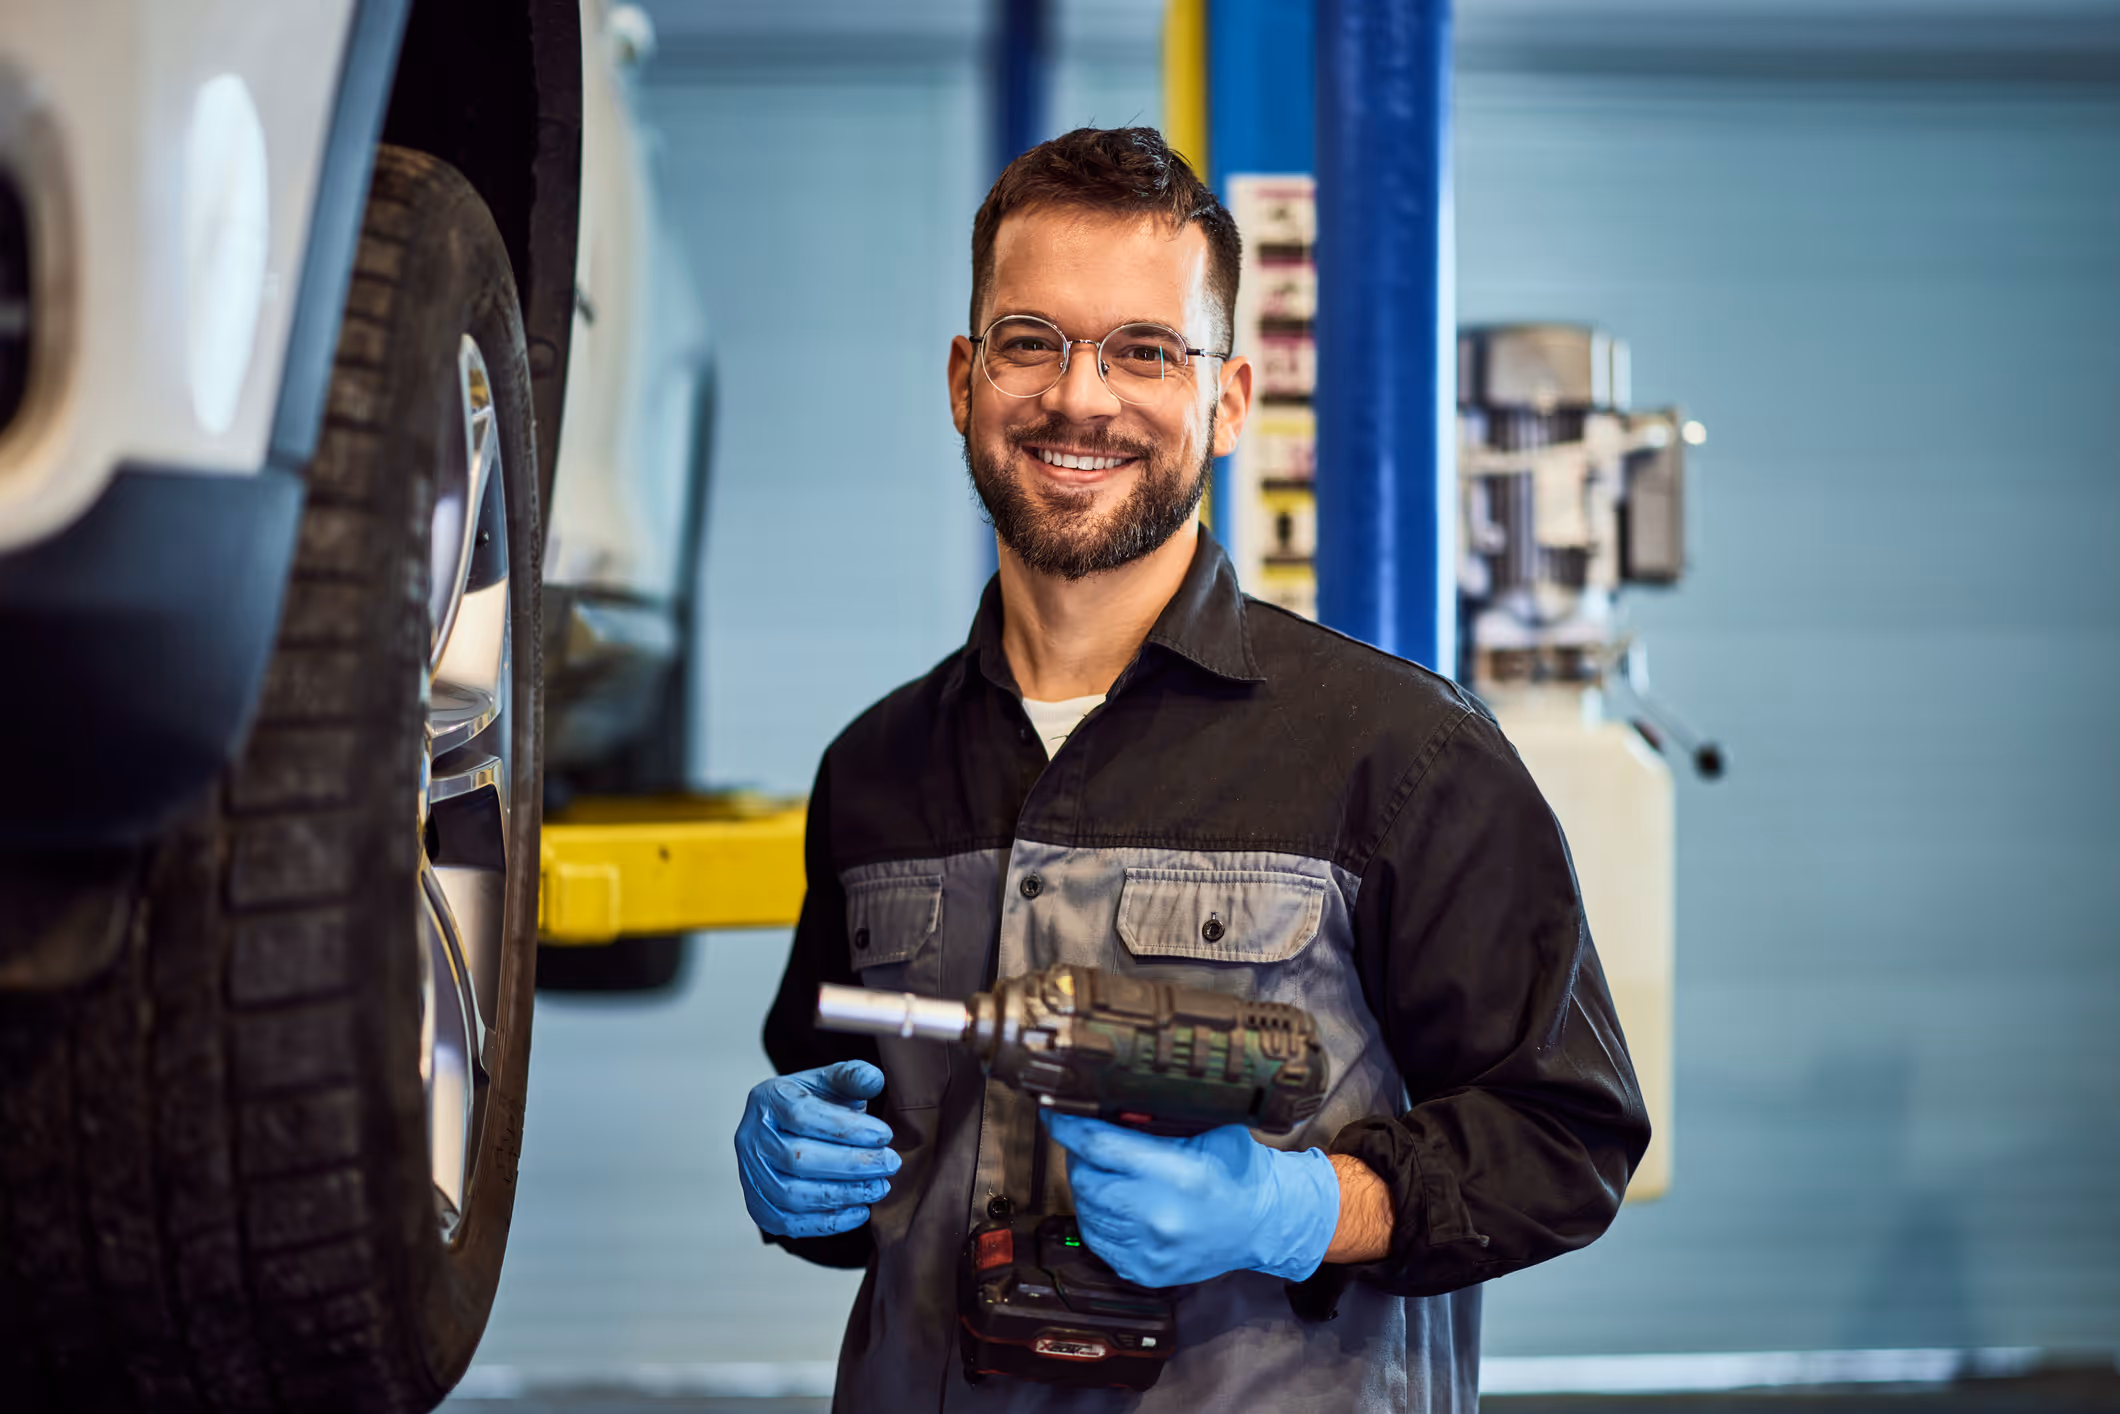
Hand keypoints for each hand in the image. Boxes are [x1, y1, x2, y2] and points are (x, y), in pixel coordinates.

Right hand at [735, 1060, 899, 1238]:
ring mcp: (749, 1175)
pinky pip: (787, 1223)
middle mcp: (750, 1137)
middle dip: (851, 1165)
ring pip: (791, 1195)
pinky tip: (860, 1212)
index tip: (885, 1135)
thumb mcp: (833, 1080)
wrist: (789, 1130)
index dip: (846, 1129)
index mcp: (768, 1098)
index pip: (802, 1116)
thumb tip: (874, 1080)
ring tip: (879, 1188)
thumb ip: (854, 1076)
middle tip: (890, 1164)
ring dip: (842, 1195)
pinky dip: (826, 1222)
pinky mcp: (757, 1206)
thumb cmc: (819, 1102)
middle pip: (797, 1159)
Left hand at [1045, 1114, 1339, 1287]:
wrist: (1264, 1224)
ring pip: (1087, 1210)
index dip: (1069, 1127)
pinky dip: (1097, 1217)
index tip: (1055, 1114)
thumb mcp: (1209, 1127)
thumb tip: (1110, 1099)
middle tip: (1088, 1143)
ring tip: (1106, 1171)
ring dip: (1088, 1187)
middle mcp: (1157, 1215)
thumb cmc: (1237, 1171)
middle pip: (1085, 1179)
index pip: (1099, 1145)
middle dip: (1080, 1157)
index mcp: (1174, 1173)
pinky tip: (1115, 1202)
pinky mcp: (1144, 1271)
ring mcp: (1149, 1249)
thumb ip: (1162, 1116)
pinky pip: (1098, 1240)